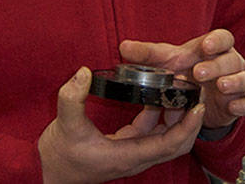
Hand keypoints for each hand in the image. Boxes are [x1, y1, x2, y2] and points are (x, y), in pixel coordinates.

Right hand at [38, 67, 203, 183]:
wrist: (46, 172)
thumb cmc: (58, 156)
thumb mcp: (64, 124)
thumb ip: (73, 97)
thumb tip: (83, 73)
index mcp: (127, 155)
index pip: (170, 144)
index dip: (188, 125)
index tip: (198, 105)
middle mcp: (135, 157)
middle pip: (176, 143)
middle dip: (190, 120)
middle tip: (194, 93)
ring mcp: (132, 153)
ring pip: (165, 137)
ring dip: (176, 116)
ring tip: (179, 89)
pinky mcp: (125, 147)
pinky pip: (151, 132)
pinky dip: (158, 115)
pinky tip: (155, 95)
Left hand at [119, 29, 244, 130]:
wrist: (205, 96)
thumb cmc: (188, 72)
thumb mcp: (168, 62)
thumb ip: (148, 55)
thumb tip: (123, 48)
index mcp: (215, 49)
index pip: (223, 37)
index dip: (217, 41)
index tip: (205, 46)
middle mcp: (231, 63)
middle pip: (233, 59)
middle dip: (218, 65)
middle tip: (199, 73)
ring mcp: (240, 82)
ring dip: (237, 81)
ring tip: (221, 87)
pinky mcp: (243, 102)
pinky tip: (234, 107)